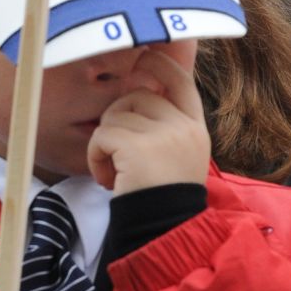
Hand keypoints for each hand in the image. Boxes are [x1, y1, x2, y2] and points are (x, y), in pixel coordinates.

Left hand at [86, 45, 210, 194]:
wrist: (166, 231)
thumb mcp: (177, 158)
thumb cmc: (164, 200)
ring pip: (114, 117)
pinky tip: (107, 180)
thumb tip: (138, 93)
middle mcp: (184, 127)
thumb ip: (165, 127)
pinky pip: (102, 136)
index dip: (159, 66)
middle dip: (117, 119)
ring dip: (104, 144)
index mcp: (195, 127)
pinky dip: (95, 158)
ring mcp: (164, 136)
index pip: (181, 80)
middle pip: (137, 96)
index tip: (143, 59)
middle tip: (117, 152)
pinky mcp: (138, 148)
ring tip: (113, 173)